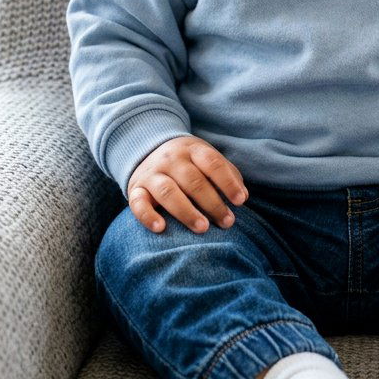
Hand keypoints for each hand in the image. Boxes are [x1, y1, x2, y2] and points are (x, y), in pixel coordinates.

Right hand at [126, 134, 248, 233]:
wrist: (146, 149)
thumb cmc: (187, 162)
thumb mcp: (205, 158)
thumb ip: (226, 173)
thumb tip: (243, 196)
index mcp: (192, 149)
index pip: (212, 163)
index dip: (227, 182)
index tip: (240, 201)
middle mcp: (171, 159)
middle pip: (193, 180)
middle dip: (212, 203)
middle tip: (227, 222)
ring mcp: (152, 173)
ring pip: (168, 192)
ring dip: (186, 211)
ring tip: (203, 228)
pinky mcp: (135, 189)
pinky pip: (138, 203)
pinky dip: (148, 216)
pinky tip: (161, 228)